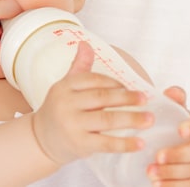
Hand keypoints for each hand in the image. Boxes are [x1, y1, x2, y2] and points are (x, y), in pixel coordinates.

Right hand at [31, 42, 152, 164]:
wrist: (41, 139)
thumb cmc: (58, 110)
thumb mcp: (64, 87)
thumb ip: (79, 67)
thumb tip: (85, 44)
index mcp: (64, 87)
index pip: (93, 80)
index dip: (114, 83)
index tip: (130, 86)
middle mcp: (66, 104)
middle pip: (102, 98)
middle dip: (127, 98)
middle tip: (145, 99)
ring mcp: (72, 125)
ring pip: (107, 119)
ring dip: (132, 119)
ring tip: (149, 119)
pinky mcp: (79, 144)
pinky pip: (106, 143)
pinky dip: (125, 144)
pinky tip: (140, 143)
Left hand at [146, 86, 189, 185]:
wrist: (186, 158)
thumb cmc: (179, 133)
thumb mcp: (176, 117)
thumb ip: (175, 104)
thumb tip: (173, 92)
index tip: (180, 129)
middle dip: (179, 155)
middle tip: (158, 156)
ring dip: (172, 173)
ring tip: (151, 172)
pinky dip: (174, 186)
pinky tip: (158, 185)